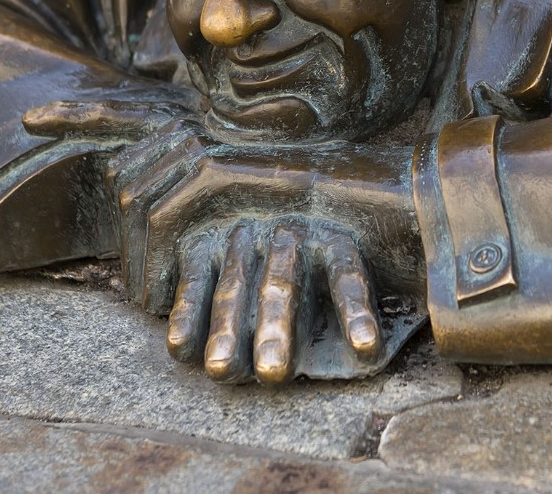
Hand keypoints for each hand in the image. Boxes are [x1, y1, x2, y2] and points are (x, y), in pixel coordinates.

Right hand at [169, 215, 382, 384]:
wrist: (257, 180)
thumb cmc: (325, 257)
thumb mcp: (354, 258)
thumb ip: (368, 301)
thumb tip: (372, 348)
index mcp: (332, 238)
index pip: (347, 273)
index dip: (356, 308)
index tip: (367, 347)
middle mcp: (286, 237)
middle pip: (282, 286)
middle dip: (276, 329)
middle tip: (273, 372)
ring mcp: (242, 241)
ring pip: (234, 288)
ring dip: (227, 330)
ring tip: (221, 370)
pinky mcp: (203, 247)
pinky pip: (193, 282)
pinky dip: (186, 314)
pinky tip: (179, 348)